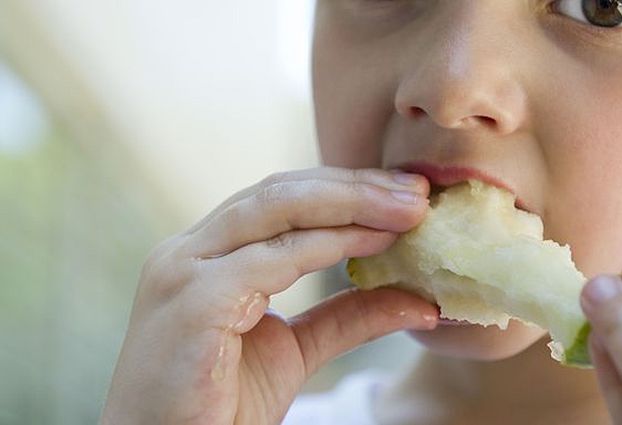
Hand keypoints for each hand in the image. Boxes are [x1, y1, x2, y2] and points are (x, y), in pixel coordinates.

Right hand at [100, 167, 438, 424]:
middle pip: (281, 193)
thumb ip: (349, 316)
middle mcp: (189, 251)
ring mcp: (183, 271)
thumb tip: (418, 299)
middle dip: (356, 187)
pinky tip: (373, 242)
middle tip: (418, 194)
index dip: (347, 190)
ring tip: (408, 210)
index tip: (408, 195)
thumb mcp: (297, 349)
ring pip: (275, 210)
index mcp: (206, 254)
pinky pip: (269, 259)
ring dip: (351, 204)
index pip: (282, 199)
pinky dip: (327, 245)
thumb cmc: (218, 408)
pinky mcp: (193, 302)